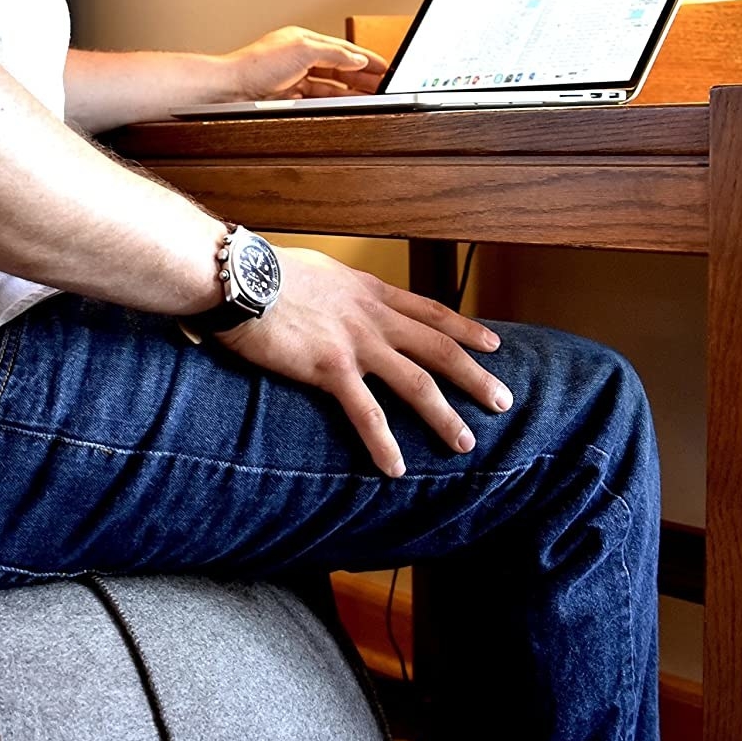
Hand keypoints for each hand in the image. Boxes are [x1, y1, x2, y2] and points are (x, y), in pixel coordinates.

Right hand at [215, 249, 510, 475]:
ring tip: (465, 443)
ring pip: (416, 383)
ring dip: (444, 416)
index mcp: (369, 292)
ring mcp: (355, 343)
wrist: (238, 275)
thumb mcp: (315, 272)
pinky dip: (383, 443)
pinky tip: (396, 469)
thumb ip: (334, 292)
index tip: (492, 343)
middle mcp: (372, 316)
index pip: (430, 311)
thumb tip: (329, 301)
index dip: (465, 329)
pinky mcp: (329, 368)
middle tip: (503, 402)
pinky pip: (366, 412)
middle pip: (439, 348)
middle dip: (475, 376)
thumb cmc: (262, 272)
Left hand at [223, 26, 387, 101]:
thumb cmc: (257, 65)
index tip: (384, 67)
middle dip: (362, 76)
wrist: (231, 88)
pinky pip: (318, 98)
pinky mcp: (288, 96)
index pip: (343, 49)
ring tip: (370, 97)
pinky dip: (334, 100)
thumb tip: (356, 59)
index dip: (366, 58)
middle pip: (339, 67)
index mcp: (305, 40)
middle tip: (383, 85)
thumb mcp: (303, 51)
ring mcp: (294, 78)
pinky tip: (344, 104)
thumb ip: (333, 54)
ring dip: (351, 90)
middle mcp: (300, 57)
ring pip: (330, 85)